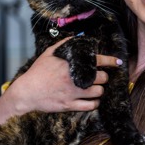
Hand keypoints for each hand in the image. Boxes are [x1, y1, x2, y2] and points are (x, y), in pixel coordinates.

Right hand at [6, 37, 121, 113]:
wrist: (26, 92)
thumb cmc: (38, 72)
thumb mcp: (50, 53)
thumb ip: (65, 44)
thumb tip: (78, 38)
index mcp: (71, 64)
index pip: (97, 60)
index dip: (110, 61)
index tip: (117, 62)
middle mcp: (74, 78)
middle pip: (102, 78)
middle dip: (103, 77)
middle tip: (99, 77)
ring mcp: (73, 93)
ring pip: (99, 92)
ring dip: (99, 90)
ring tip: (95, 88)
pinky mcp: (69, 105)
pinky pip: (91, 106)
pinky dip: (94, 103)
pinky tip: (92, 100)